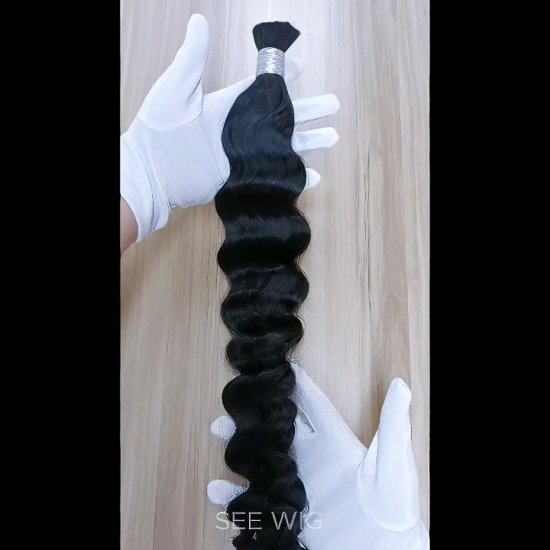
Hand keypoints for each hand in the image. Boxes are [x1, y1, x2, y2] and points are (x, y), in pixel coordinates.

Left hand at [121, 14, 339, 241]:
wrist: (151, 172)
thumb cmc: (159, 128)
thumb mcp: (176, 87)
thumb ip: (192, 57)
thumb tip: (199, 20)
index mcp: (229, 105)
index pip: (263, 89)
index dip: (283, 77)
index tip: (303, 66)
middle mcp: (241, 130)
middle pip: (283, 118)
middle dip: (309, 111)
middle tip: (333, 104)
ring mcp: (244, 156)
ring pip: (284, 146)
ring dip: (309, 142)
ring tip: (332, 135)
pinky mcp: (243, 178)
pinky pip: (274, 175)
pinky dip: (294, 176)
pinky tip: (312, 176)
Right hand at [207, 365, 429, 548]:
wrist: (385, 548)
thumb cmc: (395, 504)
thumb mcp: (394, 461)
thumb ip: (393, 425)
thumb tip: (401, 385)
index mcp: (335, 442)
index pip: (312, 406)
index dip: (295, 385)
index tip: (275, 367)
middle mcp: (313, 459)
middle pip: (278, 430)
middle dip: (255, 417)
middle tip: (231, 407)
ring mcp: (300, 485)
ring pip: (263, 461)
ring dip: (240, 449)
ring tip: (217, 436)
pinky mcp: (292, 511)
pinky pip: (260, 500)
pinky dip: (238, 496)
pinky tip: (219, 491)